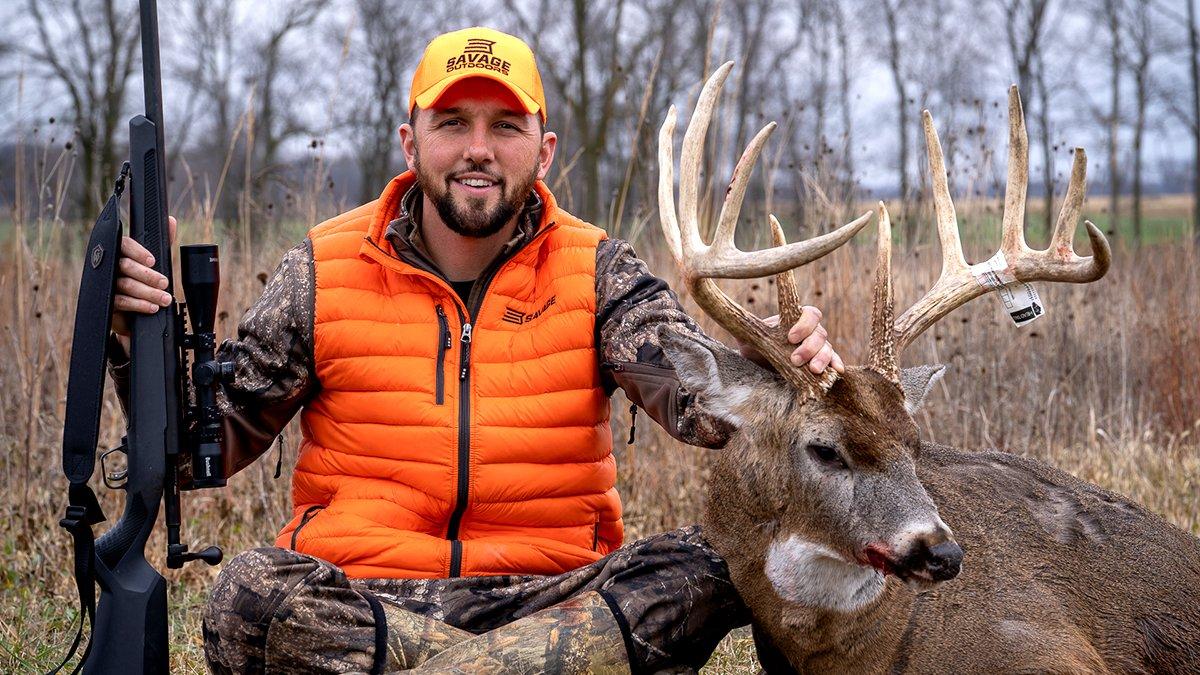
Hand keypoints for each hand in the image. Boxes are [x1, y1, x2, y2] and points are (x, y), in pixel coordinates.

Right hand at [111, 215, 177, 336]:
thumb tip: (171, 220)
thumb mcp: (156, 263)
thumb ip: (163, 243)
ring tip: (164, 298)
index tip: (152, 261)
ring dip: (148, 292)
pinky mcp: (107, 302)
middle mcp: (111, 266)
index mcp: (122, 252)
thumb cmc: (144, 281)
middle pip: (125, 266)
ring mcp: (107, 283)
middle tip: (164, 283)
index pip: (125, 245)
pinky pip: (120, 301)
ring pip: (125, 284)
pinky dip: (138, 304)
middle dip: (148, 275)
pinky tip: (151, 307)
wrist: (133, 311)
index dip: (138, 251)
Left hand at [739, 305, 844, 374]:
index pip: (810, 313)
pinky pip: (833, 362)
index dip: (804, 324)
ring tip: (813, 370)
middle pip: (820, 334)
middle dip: (810, 347)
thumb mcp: (748, 336)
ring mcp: (817, 348)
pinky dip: (836, 365)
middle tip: (795, 360)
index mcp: (796, 319)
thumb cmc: (756, 347)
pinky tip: (836, 371)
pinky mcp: (820, 364)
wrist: (760, 366)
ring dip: (823, 358)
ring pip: (828, 348)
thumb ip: (742, 324)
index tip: (790, 337)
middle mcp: (810, 332)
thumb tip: (722, 311)